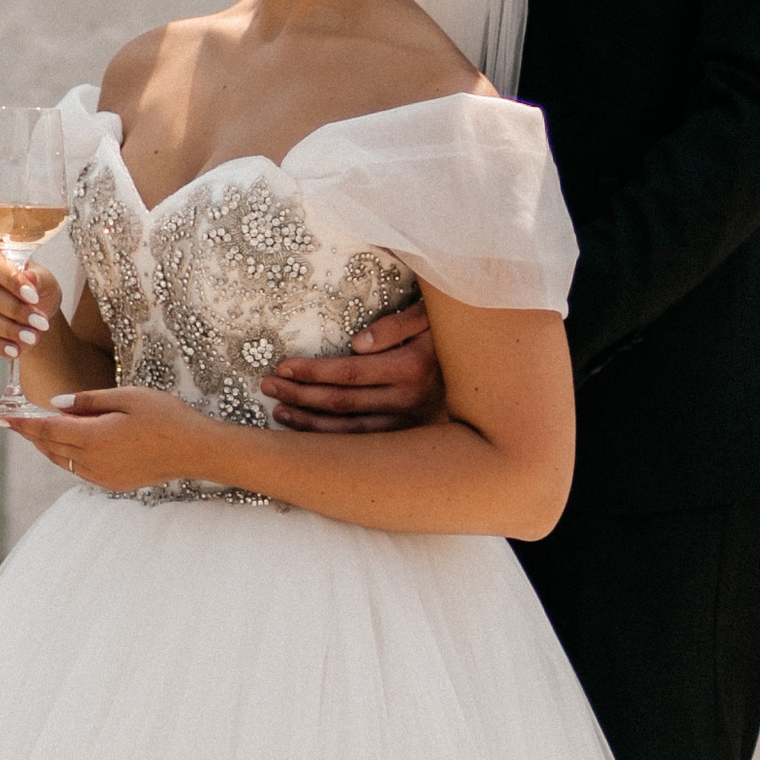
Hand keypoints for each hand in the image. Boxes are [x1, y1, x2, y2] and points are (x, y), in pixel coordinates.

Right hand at [0, 244, 58, 359]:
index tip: (34, 297)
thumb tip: (28, 278)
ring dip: (10, 329)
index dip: (13, 281)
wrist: (34, 314)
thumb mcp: (46, 282)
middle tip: (41, 323)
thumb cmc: (37, 290)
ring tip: (33, 338)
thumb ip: (39, 278)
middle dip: (17, 310)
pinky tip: (15, 350)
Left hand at [3, 384, 216, 491]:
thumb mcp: (127, 397)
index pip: (46, 429)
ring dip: (47, 445)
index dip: (21, 423)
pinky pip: (79, 469)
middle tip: (12, 419)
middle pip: (50, 447)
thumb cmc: (165, 416)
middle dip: (30, 433)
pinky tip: (68, 443)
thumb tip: (57, 404)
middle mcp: (93, 461)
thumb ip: (88, 401)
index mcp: (94, 437)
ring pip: (62, 460)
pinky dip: (66, 456)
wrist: (196, 450)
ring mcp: (102, 475)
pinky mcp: (113, 483)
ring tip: (36, 429)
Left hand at [261, 299, 442, 432]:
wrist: (491, 372)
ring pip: (349, 432)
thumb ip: (397, 324)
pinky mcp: (410, 438)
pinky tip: (308, 431)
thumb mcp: (432, 315)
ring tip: (279, 410)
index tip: (282, 366)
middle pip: (342, 403)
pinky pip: (364, 444)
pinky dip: (332, 441)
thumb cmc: (453, 332)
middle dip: (301, 395)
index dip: (313, 372)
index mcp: (412, 368)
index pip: (349, 373)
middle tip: (268, 385)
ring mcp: (410, 424)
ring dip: (310, 422)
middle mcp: (410, 401)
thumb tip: (358, 344)